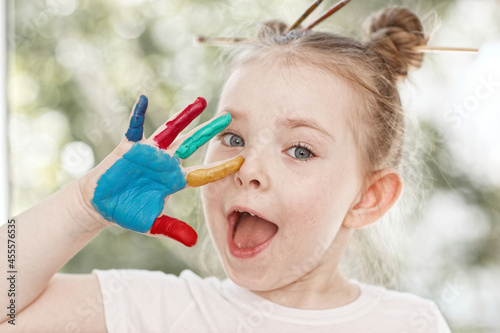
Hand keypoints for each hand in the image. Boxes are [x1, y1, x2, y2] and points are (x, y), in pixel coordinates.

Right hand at [90, 95, 242, 246]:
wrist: (102, 204)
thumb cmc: (128, 211)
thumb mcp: (153, 223)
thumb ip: (173, 229)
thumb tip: (194, 242)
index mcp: (175, 179)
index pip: (203, 172)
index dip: (221, 167)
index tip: (241, 160)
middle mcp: (166, 162)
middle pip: (192, 143)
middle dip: (209, 131)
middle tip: (228, 118)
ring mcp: (149, 152)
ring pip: (171, 130)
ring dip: (184, 116)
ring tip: (201, 102)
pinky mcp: (130, 147)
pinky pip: (135, 127)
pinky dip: (138, 114)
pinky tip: (143, 99)